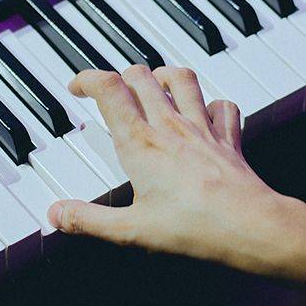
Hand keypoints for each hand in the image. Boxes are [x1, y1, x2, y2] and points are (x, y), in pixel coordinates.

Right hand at [49, 65, 305, 280]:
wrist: (249, 226)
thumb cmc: (193, 227)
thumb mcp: (130, 231)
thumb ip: (89, 221)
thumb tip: (57, 215)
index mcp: (140, 144)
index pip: (109, 90)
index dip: (88, 80)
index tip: (77, 87)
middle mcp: (170, 127)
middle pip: (141, 77)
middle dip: (120, 77)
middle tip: (109, 91)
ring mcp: (202, 128)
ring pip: (182, 78)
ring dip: (163, 75)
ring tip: (152, 83)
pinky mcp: (228, 138)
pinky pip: (222, 105)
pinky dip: (211, 102)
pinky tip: (205, 111)